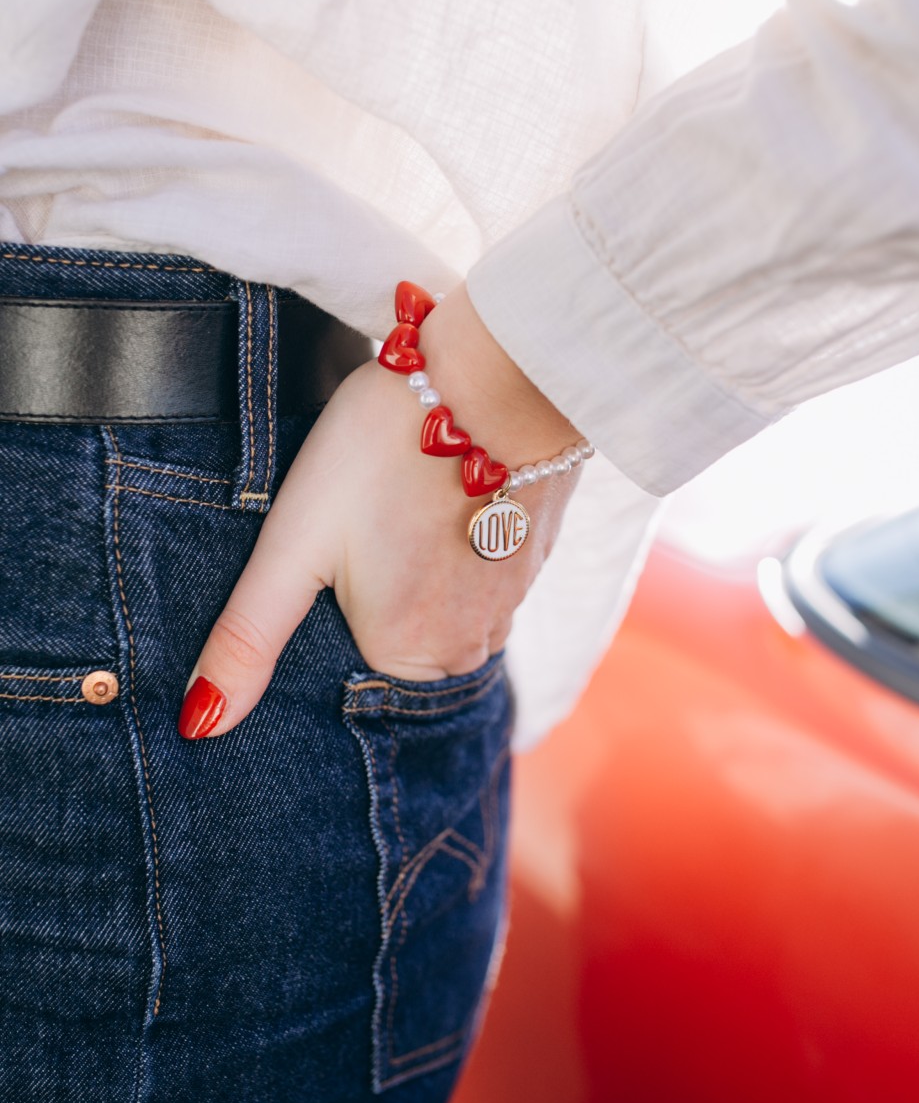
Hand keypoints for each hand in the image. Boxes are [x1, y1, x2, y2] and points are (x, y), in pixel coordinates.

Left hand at [177, 284, 582, 738]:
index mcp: (404, 656)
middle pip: (397, 640)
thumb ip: (247, 639)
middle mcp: (468, 649)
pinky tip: (434, 499)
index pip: (345, 663)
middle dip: (374, 598)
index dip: (326, 608)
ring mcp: (511, 605)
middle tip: (358, 523)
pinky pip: (481, 576)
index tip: (324, 554)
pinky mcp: (535, 558)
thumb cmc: (381, 454)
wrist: (491, 377)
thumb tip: (198, 725)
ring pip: (443, 608)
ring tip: (394, 508)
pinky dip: (457, 548)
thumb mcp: (292, 544)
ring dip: (419, 574)